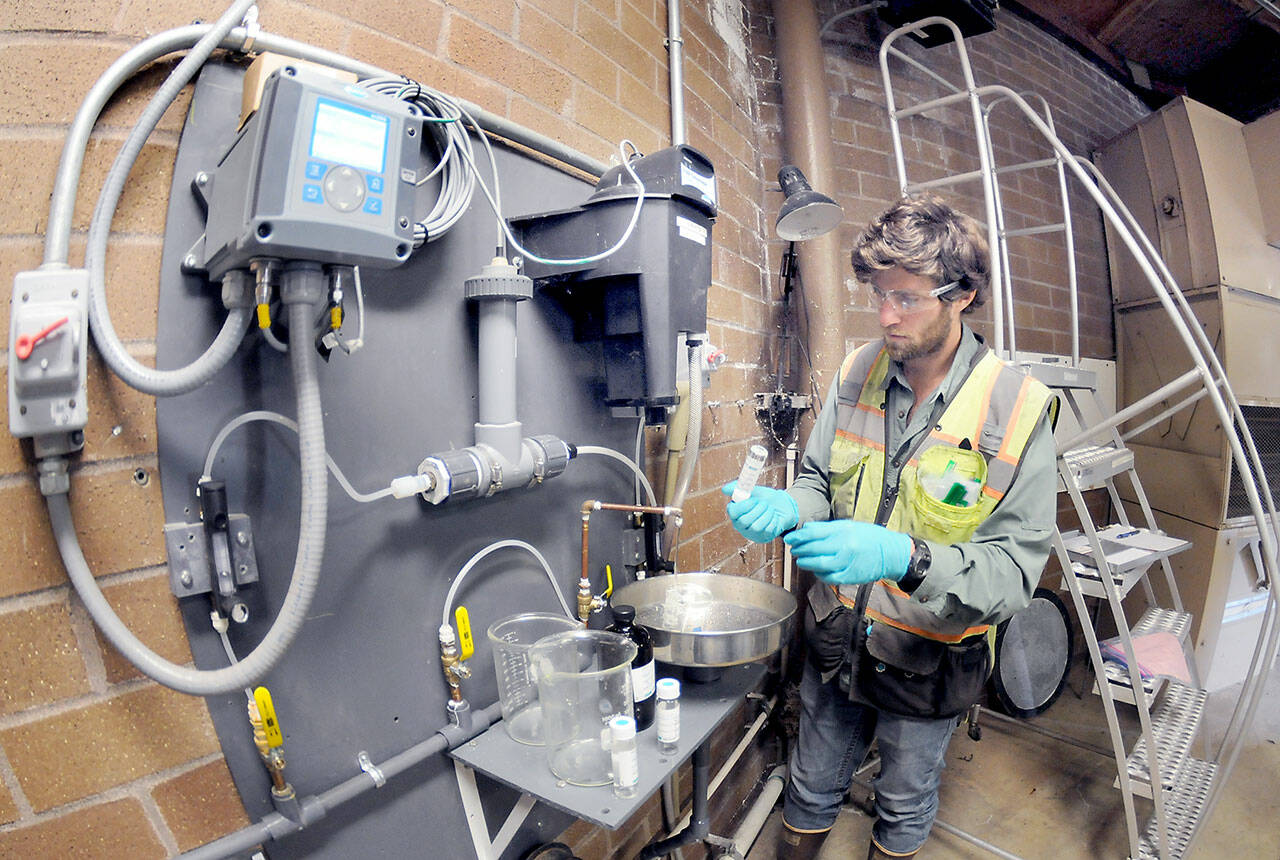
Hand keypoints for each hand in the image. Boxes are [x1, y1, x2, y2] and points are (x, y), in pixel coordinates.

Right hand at [721, 482, 798, 542]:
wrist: (783, 505)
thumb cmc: (764, 498)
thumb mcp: (753, 490)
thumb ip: (738, 488)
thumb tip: (724, 489)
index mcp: (736, 513)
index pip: (733, 512)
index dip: (743, 506)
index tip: (754, 499)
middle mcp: (741, 525)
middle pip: (744, 521)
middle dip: (758, 510)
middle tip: (765, 503)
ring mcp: (752, 533)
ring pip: (756, 527)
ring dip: (767, 515)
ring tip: (770, 509)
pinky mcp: (764, 537)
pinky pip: (768, 531)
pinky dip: (773, 521)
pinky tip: (774, 517)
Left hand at [783, 520, 911, 584]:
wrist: (890, 553)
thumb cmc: (869, 537)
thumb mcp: (848, 526)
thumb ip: (826, 528)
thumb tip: (806, 529)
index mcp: (843, 531)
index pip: (813, 534)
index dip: (798, 537)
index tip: (790, 539)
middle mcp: (844, 547)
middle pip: (813, 549)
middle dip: (799, 550)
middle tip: (793, 549)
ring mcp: (846, 563)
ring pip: (818, 564)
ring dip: (806, 562)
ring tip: (801, 560)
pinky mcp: (849, 576)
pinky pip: (828, 577)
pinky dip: (819, 574)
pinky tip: (816, 569)